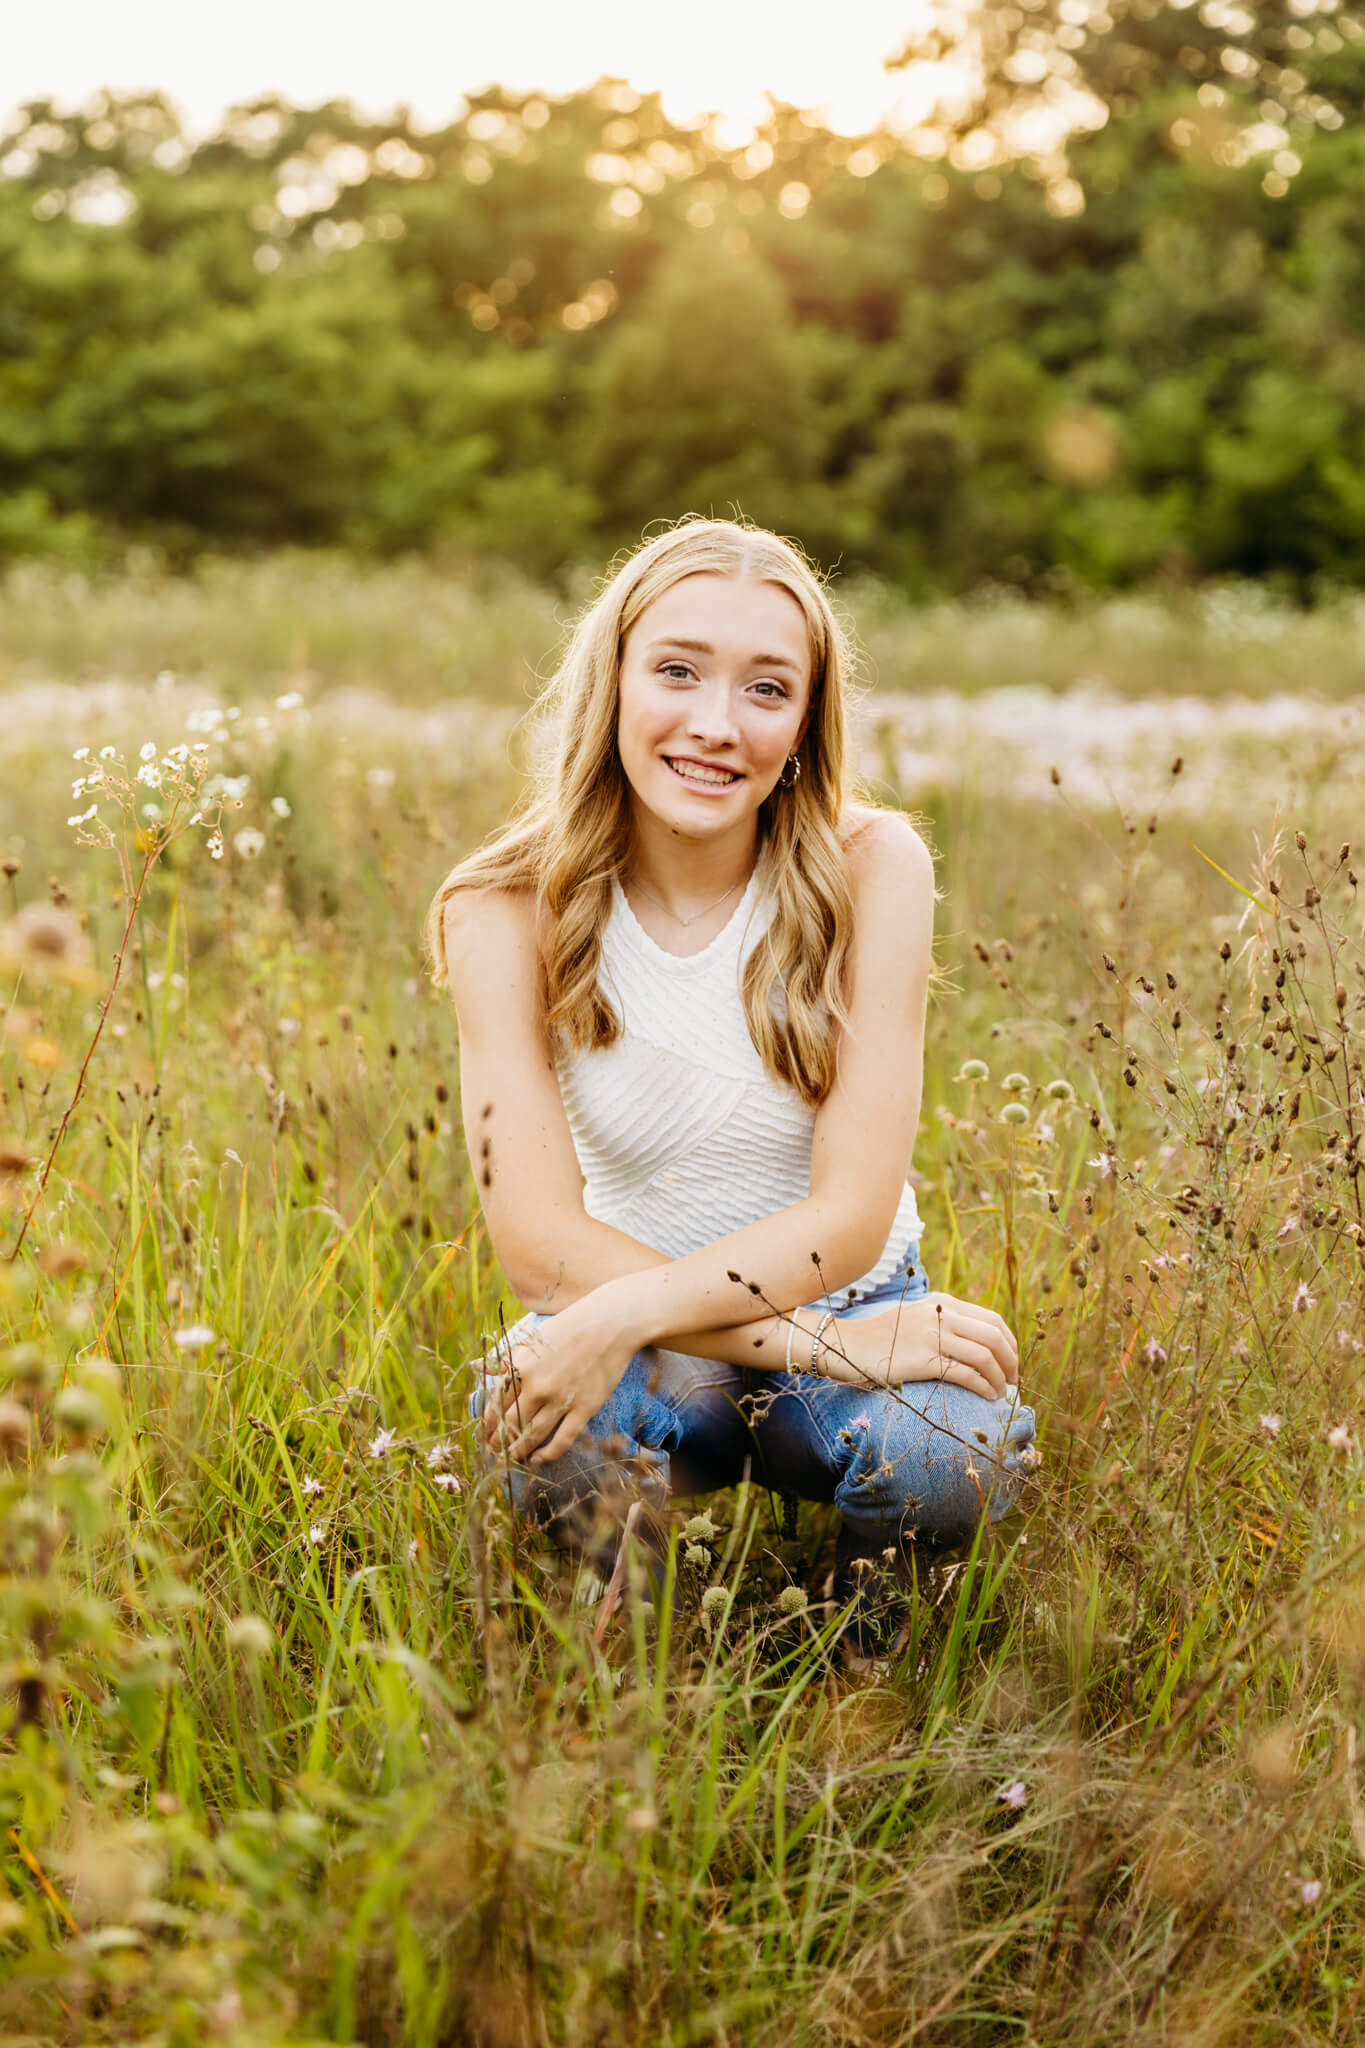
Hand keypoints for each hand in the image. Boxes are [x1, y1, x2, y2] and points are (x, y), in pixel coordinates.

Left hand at [479, 1301, 633, 1465]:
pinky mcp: (584, 1408)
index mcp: (520, 1368)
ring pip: (532, 1436)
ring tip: (512, 1458)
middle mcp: (537, 1387)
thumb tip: (476, 1366)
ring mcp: (561, 1399)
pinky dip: (547, 1454)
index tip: (484, 1435)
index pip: (496, 1405)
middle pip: (510, 1424)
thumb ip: (504, 1358)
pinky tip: (538, 1459)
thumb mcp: (531, 1339)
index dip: (488, 1424)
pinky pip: (562, 1440)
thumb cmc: (568, 1327)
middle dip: (498, 1442)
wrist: (609, 1323)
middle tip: (494, 1452)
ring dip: (518, 1451)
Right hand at [824, 1294, 1019, 1404]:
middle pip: (994, 1336)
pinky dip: (984, 1386)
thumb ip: (942, 1320)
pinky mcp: (922, 1360)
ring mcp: (931, 1336)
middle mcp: (940, 1314)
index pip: (992, 1320)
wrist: (846, 1345)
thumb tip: (975, 1341)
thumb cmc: (880, 1337)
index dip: (1010, 1343)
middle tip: (1014, 1381)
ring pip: (984, 1356)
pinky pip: (966, 1373)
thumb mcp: (915, 1317)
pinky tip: (987, 1397)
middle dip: (1011, 1361)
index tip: (1012, 1363)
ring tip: (1002, 1393)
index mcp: (942, 1302)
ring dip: (1001, 1378)